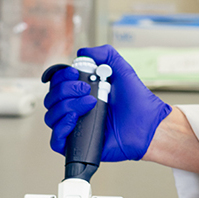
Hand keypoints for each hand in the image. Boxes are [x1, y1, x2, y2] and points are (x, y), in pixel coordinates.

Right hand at [43, 44, 171, 160]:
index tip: (75, 73)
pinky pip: (55, 141)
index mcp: (81, 93)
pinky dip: (60, 128)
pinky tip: (74, 119)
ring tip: (90, 103)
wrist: (148, 124)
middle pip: (51, 99)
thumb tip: (82, 52)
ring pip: (51, 117)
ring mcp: (76, 127)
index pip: (57, 84)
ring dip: (66, 106)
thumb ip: (105, 54)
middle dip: (66, 90)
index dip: (61, 77)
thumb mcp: (122, 70)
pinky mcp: (78, 145)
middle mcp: (75, 109)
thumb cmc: (137, 101)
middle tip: (87, 89)